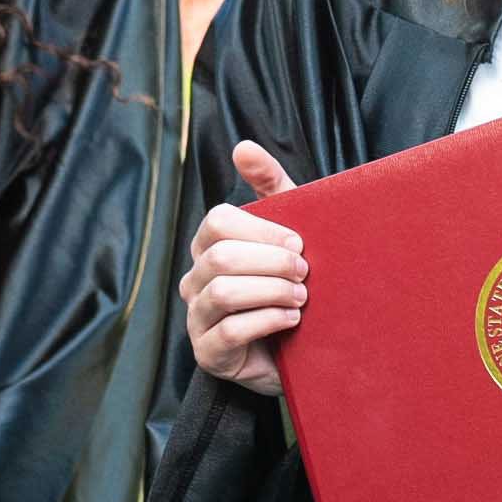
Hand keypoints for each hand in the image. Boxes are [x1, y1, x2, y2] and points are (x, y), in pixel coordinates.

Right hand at [180, 141, 304, 398]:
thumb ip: (270, 186)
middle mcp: (195, 280)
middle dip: (271, 263)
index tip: (298, 243)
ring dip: (271, 292)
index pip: (217, 221)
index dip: (261, 230)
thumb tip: (242, 147)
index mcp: (209, 247)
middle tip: (306, 273)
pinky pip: (229, 331)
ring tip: (301, 298)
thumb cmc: (291, 284)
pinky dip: (267, 321)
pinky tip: (292, 321)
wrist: (303, 351)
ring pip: (222, 292)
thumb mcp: (287, 232)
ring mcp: (196, 318)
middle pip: (221, 257)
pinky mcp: (208, 354)